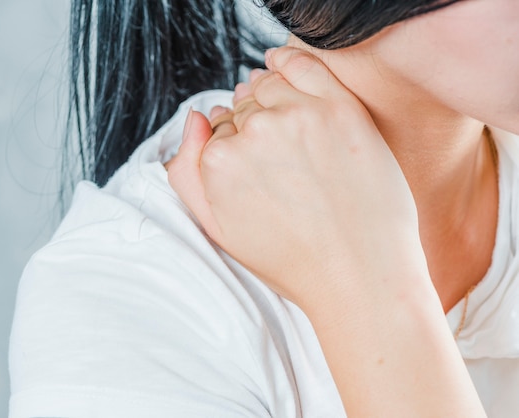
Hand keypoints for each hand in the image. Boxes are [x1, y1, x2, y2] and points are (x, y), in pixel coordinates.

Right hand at [168, 47, 427, 310]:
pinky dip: (288, 59)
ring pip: (270, 86)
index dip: (234, 144)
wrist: (358, 275)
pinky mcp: (340, 109)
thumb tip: (196, 118)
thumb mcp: (218, 229)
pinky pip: (304, 62)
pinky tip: (281, 63)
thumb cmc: (289, 259)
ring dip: (270, 97)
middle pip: (243, 107)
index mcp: (219, 161)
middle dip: (252, 123)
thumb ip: (187, 173)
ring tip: (285, 125)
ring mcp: (300, 116)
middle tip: (275, 151)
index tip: (253, 159)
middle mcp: (255, 132)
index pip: (218, 131)